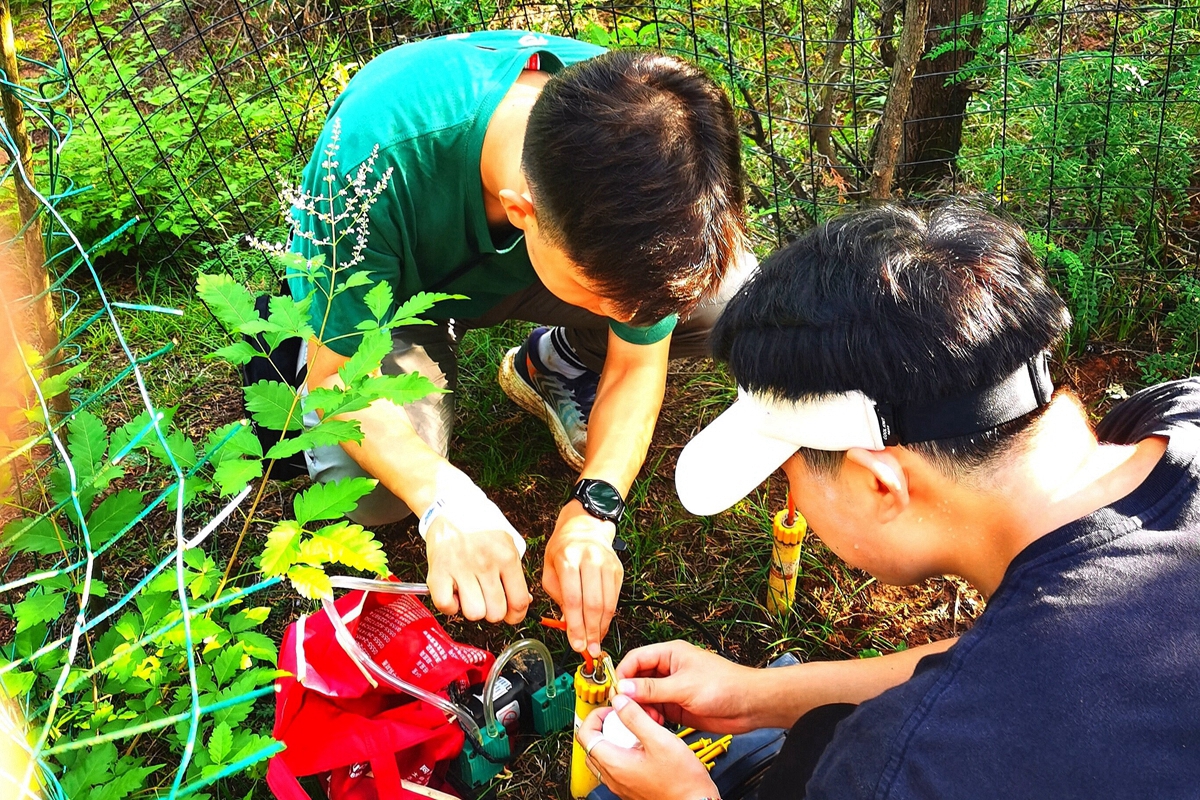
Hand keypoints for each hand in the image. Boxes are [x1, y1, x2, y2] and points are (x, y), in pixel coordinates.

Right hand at [425, 513, 530, 623]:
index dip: (516, 616)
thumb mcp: (508, 545)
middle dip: (493, 612)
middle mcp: (485, 563)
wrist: (451, 508)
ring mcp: (460, 568)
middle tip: (488, 600)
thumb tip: (522, 604)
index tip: (511, 615)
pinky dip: (450, 606)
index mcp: (506, 557)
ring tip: (470, 594)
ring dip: (472, 609)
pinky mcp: (438, 572)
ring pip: (474, 614)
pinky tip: (454, 593)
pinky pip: (446, 606)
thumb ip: (516, 575)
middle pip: (496, 613)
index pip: (518, 602)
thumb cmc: (481, 529)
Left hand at [542, 500, 621, 654]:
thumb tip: (568, 625)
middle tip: (588, 650)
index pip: (573, 599)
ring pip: (608, 604)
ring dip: (601, 628)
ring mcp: (607, 564)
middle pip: (593, 604)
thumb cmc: (563, 549)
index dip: (575, 626)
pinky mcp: (618, 570)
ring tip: (595, 644)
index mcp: (568, 559)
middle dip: (590, 631)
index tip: (575, 644)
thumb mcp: (549, 569)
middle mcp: (590, 560)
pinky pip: (615, 599)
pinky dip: (608, 617)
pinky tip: (601, 628)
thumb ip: (557, 596)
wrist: (585, 527)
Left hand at [577, 695, 717, 799]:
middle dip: (604, 726)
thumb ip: (636, 718)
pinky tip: (646, 746)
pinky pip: (619, 767)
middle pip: (593, 746)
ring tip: (636, 731)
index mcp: (615, 764)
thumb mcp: (660, 740)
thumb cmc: (682, 780)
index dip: (595, 716)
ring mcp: (622, 785)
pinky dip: (625, 752)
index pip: (586, 735)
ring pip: (606, 756)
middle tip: (622, 717)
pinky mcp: (632, 788)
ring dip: (615, 739)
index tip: (612, 709)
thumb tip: (619, 701)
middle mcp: (614, 777)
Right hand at [615, 641, 762, 733]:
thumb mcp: (684, 686)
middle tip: (626, 709)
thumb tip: (624, 689)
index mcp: (670, 654)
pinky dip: (651, 718)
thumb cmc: (726, 685)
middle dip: (630, 694)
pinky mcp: (678, 706)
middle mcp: (669, 670)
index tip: (615, 691)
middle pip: (637, 678)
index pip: (636, 658)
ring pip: (645, 696)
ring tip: (645, 718)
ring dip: (641, 708)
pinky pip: (656, 710)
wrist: (750, 705)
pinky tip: (654, 725)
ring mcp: (673, 689)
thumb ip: (652, 689)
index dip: (623, 673)